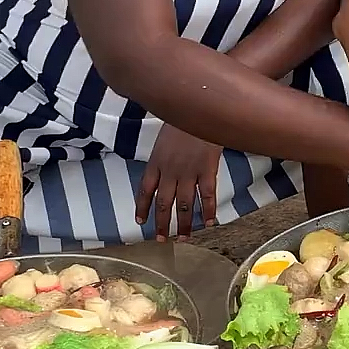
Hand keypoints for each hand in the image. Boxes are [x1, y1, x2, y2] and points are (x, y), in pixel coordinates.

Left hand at [136, 125, 221, 239]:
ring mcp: (188, 173)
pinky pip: (207, 196)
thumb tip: (161, 162)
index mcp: (156, 162)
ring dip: (183, 224)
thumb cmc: (181, 117)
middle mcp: (169, 171)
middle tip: (161, 239)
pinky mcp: (207, 171)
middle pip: (163, 203)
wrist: (199, 108)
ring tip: (183, 238)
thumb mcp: (164, 135)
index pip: (145, 190)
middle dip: (161, 223)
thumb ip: (162, 152)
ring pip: (183, 205)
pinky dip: (207, 211)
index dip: (142, 207)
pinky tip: (208, 223)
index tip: (140, 221)